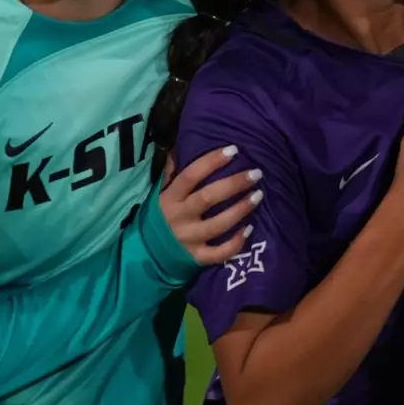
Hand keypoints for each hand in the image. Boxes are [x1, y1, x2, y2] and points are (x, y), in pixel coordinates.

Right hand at [158, 146, 262, 265]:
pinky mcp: (196, 257)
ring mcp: (188, 239)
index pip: (191, 175)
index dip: (212, 161)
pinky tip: (250, 229)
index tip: (234, 150)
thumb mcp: (160, 193)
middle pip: (209, 197)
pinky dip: (235, 243)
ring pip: (218, 224)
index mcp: (169, 198)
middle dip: (234, 184)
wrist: (145, 254)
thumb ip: (171, 172)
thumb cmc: (159, 216)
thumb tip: (179, 146)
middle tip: (256, 173)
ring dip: (240, 209)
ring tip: (258, 195)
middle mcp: (179, 217)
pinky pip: (219, 253)